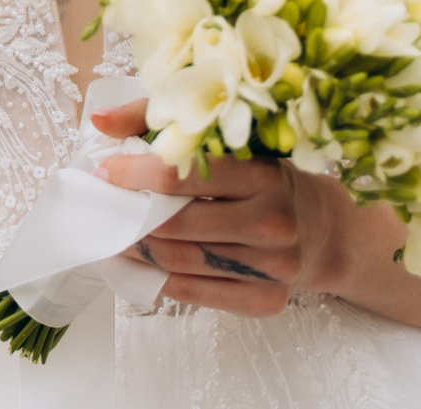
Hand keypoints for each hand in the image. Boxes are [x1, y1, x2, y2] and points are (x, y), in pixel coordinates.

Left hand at [88, 100, 352, 317]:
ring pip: (182, 262)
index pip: (184, 175)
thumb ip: (157, 119)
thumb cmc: (261, 176)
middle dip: (129, 217)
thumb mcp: (222, 137)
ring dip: (136, 250)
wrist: (321, 229)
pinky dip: (158, 281)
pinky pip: (196, 294)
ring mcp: (274, 266)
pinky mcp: (267, 300)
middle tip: (101, 208)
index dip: (135, 174)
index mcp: (263, 174)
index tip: (104, 172)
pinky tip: (139, 265)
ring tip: (111, 235)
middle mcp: (273, 221)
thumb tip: (99, 121)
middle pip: (178, 225)